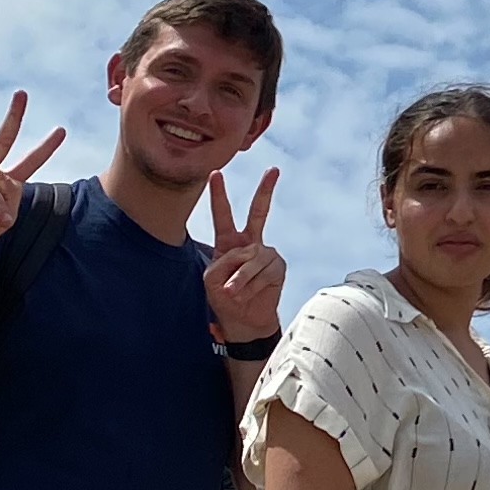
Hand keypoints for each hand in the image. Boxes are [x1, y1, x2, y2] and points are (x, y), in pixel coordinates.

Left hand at [204, 169, 284, 343]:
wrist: (243, 320)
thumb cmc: (224, 298)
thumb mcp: (211, 279)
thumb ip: (224, 263)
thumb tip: (248, 257)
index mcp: (228, 242)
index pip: (223, 215)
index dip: (218, 195)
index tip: (216, 173)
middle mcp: (250, 243)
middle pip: (258, 212)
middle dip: (266, 190)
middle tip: (274, 170)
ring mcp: (266, 253)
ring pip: (252, 258)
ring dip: (241, 279)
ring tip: (232, 293)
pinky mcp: (278, 267)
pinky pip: (264, 272)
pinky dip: (252, 286)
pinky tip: (250, 295)